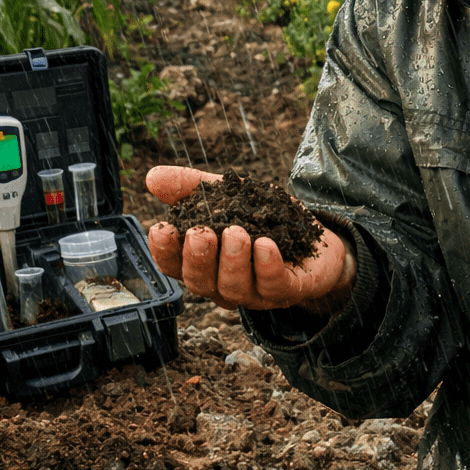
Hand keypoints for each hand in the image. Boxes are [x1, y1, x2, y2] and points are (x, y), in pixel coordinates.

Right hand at [145, 165, 355, 314]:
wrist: (317, 237)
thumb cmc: (265, 220)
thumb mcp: (230, 195)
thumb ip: (192, 187)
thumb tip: (151, 176)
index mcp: (206, 263)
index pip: (175, 266)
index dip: (165, 252)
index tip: (161, 229)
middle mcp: (225, 284)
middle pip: (201, 282)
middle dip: (198, 258)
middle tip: (200, 233)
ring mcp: (257, 292)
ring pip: (234, 289)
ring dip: (232, 261)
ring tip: (236, 233)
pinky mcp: (290, 290)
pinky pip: (274, 286)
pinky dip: (268, 266)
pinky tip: (266, 245)